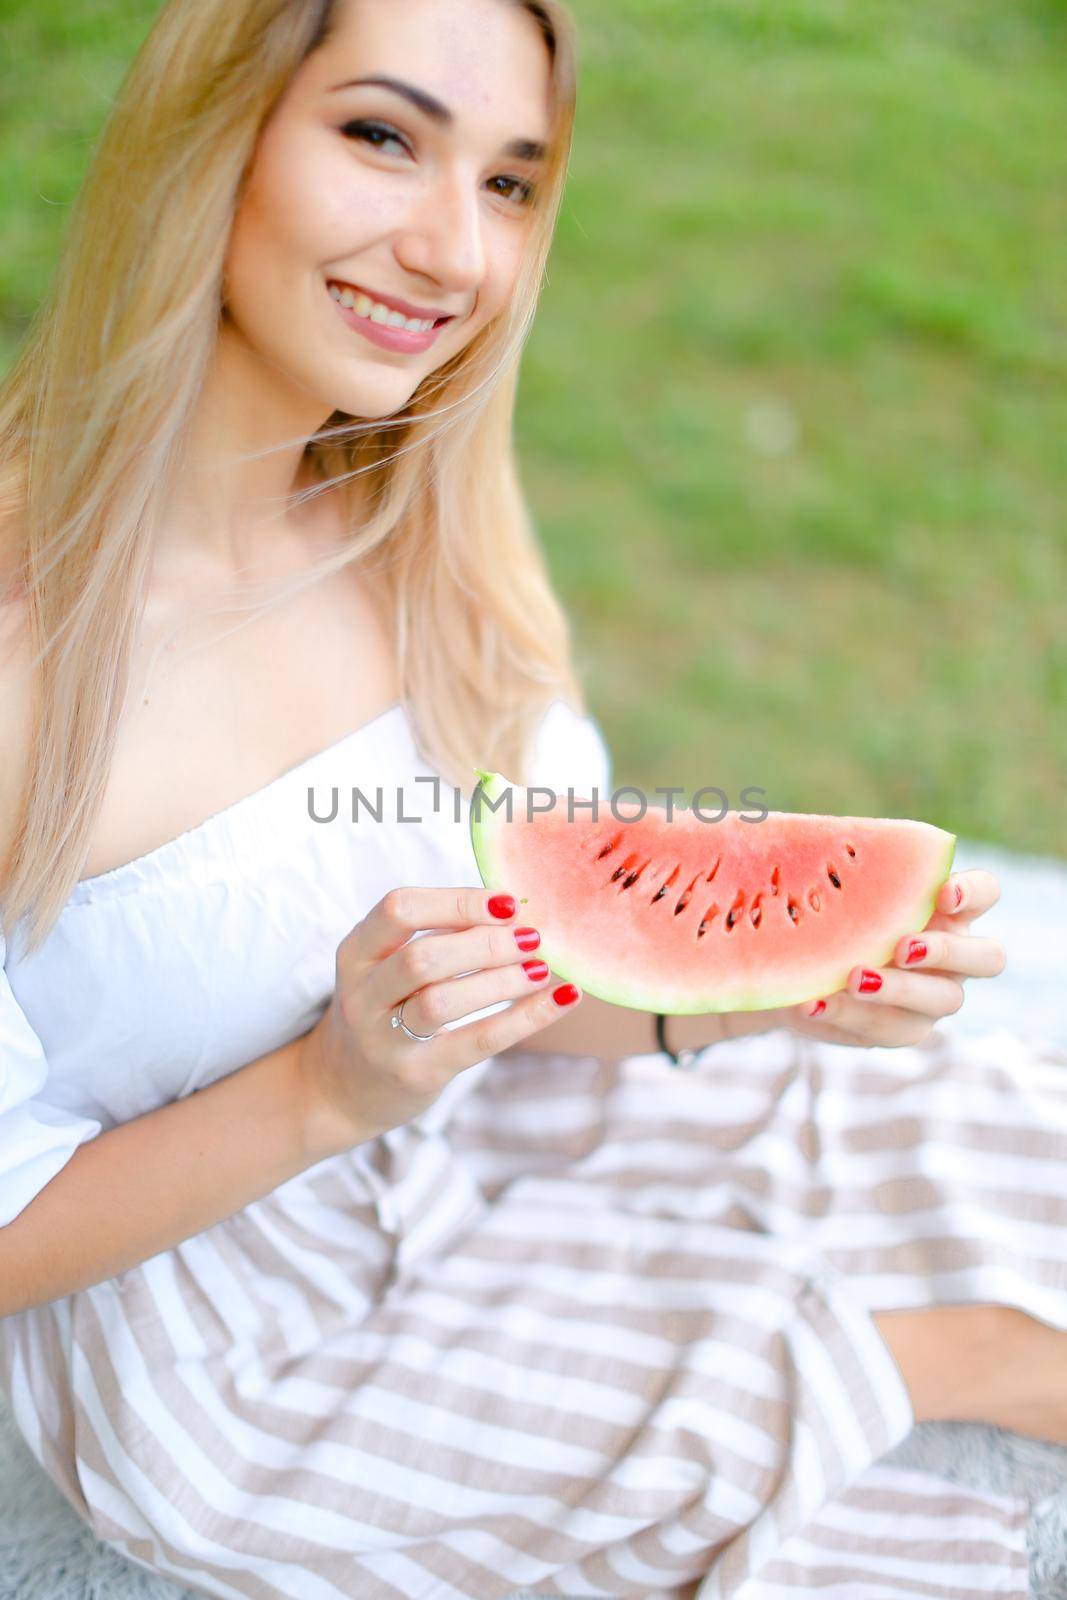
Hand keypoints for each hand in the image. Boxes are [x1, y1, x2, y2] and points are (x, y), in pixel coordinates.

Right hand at [297, 886, 580, 1156]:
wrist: (342, 1089)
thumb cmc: (384, 1011)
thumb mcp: (387, 968)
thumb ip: (436, 937)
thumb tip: (516, 909)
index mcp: (356, 952)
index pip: (399, 909)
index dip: (457, 901)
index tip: (507, 902)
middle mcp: (362, 995)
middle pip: (423, 956)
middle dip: (485, 942)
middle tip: (531, 937)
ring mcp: (384, 1038)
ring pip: (442, 1001)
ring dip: (502, 979)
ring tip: (540, 969)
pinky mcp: (416, 1074)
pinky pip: (477, 1041)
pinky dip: (526, 1018)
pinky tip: (563, 998)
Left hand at [785, 868, 1006, 1047]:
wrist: (801, 967)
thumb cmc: (830, 913)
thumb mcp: (836, 888)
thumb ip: (845, 867)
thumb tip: (809, 831)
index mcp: (947, 909)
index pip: (985, 892)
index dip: (973, 892)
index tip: (942, 893)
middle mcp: (953, 956)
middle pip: (987, 957)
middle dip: (946, 951)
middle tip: (902, 947)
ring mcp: (933, 997)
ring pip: (944, 1000)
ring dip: (898, 989)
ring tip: (852, 978)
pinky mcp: (901, 1029)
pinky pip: (886, 1028)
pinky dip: (848, 1015)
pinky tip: (814, 1002)